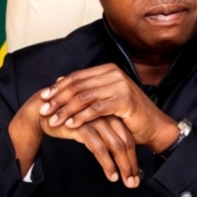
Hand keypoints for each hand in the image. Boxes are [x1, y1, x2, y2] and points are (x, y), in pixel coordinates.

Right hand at [10, 89, 140, 186]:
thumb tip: (119, 154)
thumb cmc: (68, 120)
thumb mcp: (91, 126)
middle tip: (134, 182)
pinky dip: (107, 163)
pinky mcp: (83, 127)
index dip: (134, 157)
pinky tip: (111, 175)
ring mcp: (95, 120)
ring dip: (123, 166)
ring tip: (125, 181)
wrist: (42, 112)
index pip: (129, 137)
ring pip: (116, 146)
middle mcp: (106, 116)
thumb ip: (104, 135)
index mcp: (110, 114)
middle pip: (126, 142)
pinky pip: (99, 148)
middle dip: (131, 164)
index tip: (137, 174)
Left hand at [37, 64, 178, 152]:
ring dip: (67, 110)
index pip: (76, 77)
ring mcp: (120, 85)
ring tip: (54, 120)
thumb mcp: (104, 99)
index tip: (43, 98)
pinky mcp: (124, 100)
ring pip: (85, 97)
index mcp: (108, 70)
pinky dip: (82, 117)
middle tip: (43, 110)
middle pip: (78, 86)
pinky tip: (71, 125)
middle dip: (58, 99)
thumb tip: (59, 80)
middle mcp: (114, 74)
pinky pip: (97, 109)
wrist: (154, 127)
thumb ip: (85, 90)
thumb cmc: (128, 115)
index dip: (58, 87)